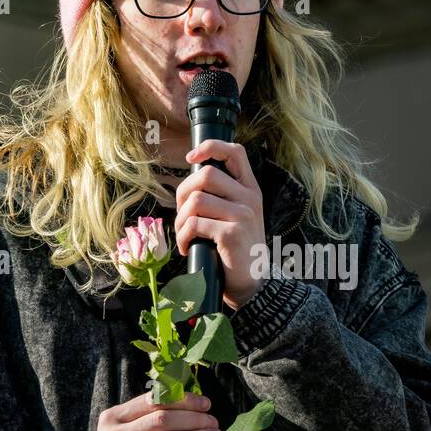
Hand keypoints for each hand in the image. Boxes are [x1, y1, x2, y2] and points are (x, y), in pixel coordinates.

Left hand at [174, 139, 266, 310]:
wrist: (251, 283)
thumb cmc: (236, 249)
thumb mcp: (237, 216)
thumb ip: (222, 196)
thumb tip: (190, 183)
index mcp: (250, 189)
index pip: (234, 152)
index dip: (210, 147)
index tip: (191, 158)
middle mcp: (250, 198)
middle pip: (206, 175)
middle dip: (183, 193)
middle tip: (181, 215)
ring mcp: (243, 215)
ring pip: (196, 200)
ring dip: (180, 220)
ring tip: (184, 235)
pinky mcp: (232, 233)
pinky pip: (194, 224)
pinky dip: (183, 237)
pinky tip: (187, 247)